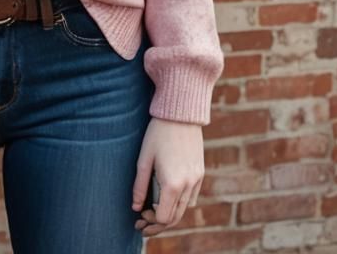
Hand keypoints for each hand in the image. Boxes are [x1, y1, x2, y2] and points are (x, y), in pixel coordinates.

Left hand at [130, 117, 204, 237]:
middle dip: (159, 223)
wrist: (181, 113)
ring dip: (170, 214)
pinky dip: (180, 203)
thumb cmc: (158, 133)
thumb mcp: (144, 159)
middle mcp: (188, 185)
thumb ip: (139, 186)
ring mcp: (197, 180)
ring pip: (185, 209)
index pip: (164, 218)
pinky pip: (191, 197)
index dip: (150, 220)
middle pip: (175, 218)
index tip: (139, 214)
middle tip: (143, 222)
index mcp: (173, 184)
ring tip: (153, 211)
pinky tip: (168, 197)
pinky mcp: (200, 173)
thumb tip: (135, 207)